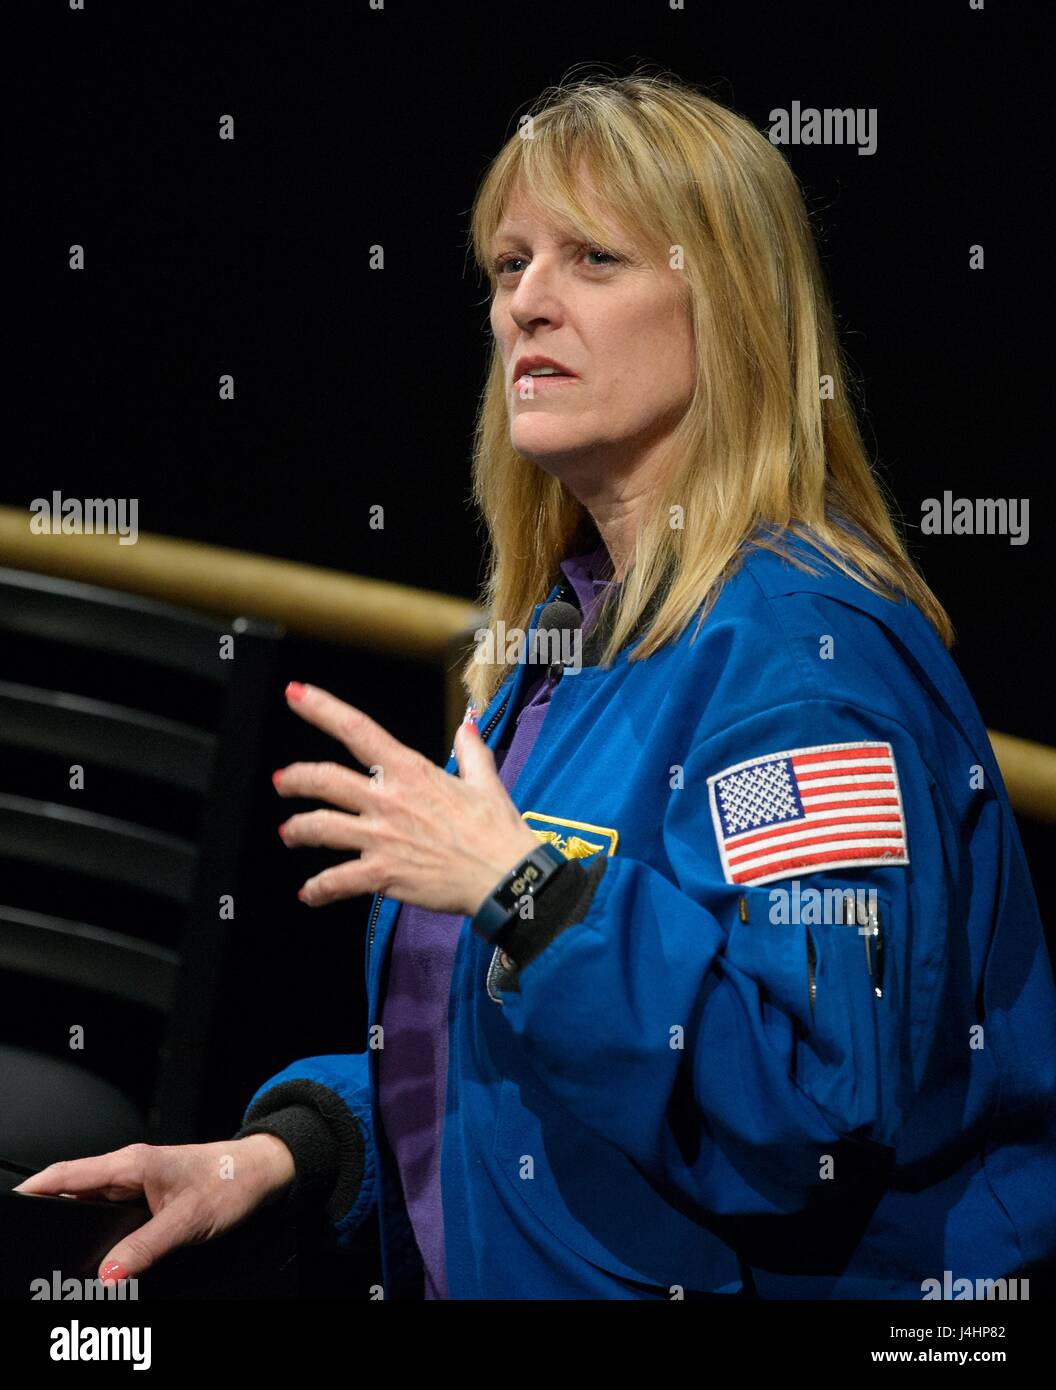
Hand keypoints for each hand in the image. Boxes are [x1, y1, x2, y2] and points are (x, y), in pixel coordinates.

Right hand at [10, 1136, 294, 1281]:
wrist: (261, 1172)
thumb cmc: (231, 1180)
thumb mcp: (187, 1220)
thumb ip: (145, 1248)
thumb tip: (107, 1275)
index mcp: (132, 1163)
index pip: (68, 1174)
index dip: (35, 1190)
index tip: (13, 1206)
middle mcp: (130, 1169)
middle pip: (74, 1193)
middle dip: (51, 1217)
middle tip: (37, 1248)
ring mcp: (138, 1183)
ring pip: (92, 1205)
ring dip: (76, 1226)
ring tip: (64, 1256)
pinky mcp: (148, 1197)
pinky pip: (111, 1213)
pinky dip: (98, 1231)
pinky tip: (99, 1252)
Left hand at [275, 682, 540, 915]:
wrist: (505, 875)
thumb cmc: (497, 830)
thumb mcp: (485, 780)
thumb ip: (471, 750)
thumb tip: (467, 726)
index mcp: (411, 771)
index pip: (357, 729)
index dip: (321, 709)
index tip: (296, 695)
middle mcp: (389, 799)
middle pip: (324, 779)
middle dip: (295, 779)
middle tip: (283, 782)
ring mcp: (382, 837)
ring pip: (320, 826)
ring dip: (297, 829)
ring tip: (289, 832)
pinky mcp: (383, 874)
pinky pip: (337, 880)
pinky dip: (318, 888)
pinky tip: (310, 893)